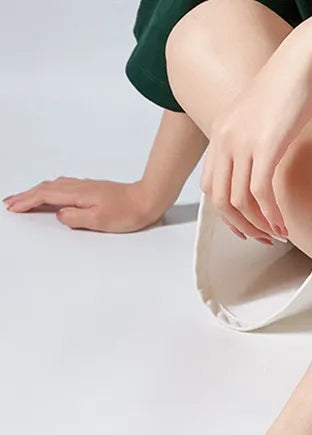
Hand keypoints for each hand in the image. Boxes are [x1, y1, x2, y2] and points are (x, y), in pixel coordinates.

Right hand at [3, 177, 165, 232]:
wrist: (148, 199)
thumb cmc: (128, 212)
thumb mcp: (100, 221)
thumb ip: (76, 218)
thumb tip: (60, 215)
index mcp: (77, 194)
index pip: (45, 196)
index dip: (27, 202)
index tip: (13, 207)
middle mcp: (79, 187)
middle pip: (45, 189)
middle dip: (26, 196)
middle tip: (10, 203)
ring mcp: (86, 186)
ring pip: (54, 186)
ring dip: (37, 192)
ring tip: (26, 199)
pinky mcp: (93, 189)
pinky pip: (64, 186)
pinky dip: (51, 190)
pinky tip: (53, 193)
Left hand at [201, 31, 311, 240]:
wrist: (303, 62)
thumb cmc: (289, 88)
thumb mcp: (261, 118)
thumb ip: (253, 142)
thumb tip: (263, 168)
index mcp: (220, 134)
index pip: (210, 187)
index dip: (226, 215)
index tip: (246, 227)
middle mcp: (224, 140)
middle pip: (220, 200)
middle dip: (241, 227)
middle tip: (262, 239)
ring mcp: (242, 143)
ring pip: (239, 201)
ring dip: (259, 225)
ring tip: (277, 235)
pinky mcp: (265, 147)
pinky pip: (260, 193)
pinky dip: (271, 215)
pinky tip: (284, 225)